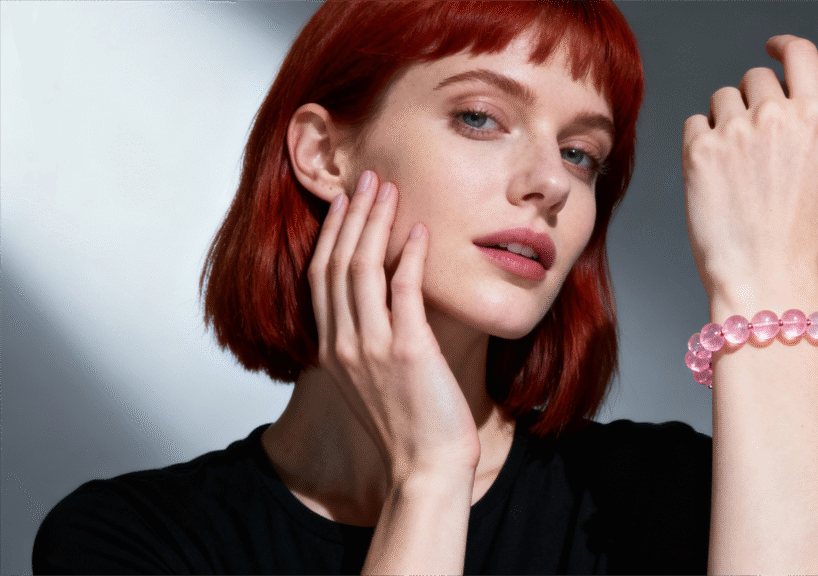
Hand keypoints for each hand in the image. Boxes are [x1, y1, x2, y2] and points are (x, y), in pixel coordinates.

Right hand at [307, 170, 480, 486]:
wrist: (425, 469)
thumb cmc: (408, 427)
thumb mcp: (372, 382)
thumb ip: (364, 343)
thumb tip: (377, 307)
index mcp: (332, 351)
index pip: (321, 278)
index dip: (331, 235)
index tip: (344, 203)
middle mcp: (344, 345)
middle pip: (336, 263)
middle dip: (352, 215)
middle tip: (367, 179)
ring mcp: (372, 348)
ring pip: (362, 269)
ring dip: (376, 223)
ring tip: (389, 191)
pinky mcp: (408, 351)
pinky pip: (404, 290)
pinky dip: (409, 256)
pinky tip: (419, 231)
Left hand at [682, 35, 817, 299]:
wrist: (763, 278)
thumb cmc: (803, 237)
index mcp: (817, 119)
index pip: (801, 54)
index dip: (785, 47)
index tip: (773, 49)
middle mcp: (776, 117)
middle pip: (757, 78)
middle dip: (756, 102)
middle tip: (756, 146)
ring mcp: (734, 132)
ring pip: (722, 98)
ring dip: (726, 121)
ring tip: (736, 167)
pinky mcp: (698, 152)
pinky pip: (694, 123)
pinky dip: (701, 141)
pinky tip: (714, 175)